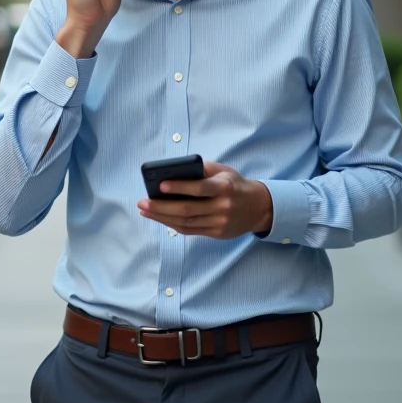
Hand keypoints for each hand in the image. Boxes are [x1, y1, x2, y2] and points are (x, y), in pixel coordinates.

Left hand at [137, 161, 273, 238]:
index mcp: (224, 187)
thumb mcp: (224, 171)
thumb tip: (174, 172)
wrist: (259, 207)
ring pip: (186, 223)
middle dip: (161, 207)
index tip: (160, 185)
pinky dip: (173, 225)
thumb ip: (202, 170)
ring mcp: (219, 222)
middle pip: (187, 209)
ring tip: (145, 210)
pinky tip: (160, 218)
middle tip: (142, 202)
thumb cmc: (235, 184)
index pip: (199, 188)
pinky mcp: (217, 233)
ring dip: (162, 217)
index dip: (179, 187)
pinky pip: (190, 231)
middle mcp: (222, 206)